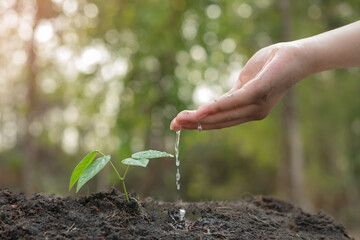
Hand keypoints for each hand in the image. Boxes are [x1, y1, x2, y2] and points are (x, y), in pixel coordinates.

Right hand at [170, 42, 311, 130]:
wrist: (298, 56)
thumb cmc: (272, 66)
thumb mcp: (247, 81)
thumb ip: (234, 93)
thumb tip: (221, 102)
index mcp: (249, 111)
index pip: (220, 121)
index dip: (199, 124)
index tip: (179, 124)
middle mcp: (253, 113)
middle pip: (219, 122)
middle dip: (194, 125)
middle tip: (173, 125)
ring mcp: (257, 105)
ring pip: (223, 115)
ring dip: (199, 119)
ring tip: (180, 120)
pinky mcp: (259, 92)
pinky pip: (233, 101)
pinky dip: (215, 108)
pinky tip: (200, 112)